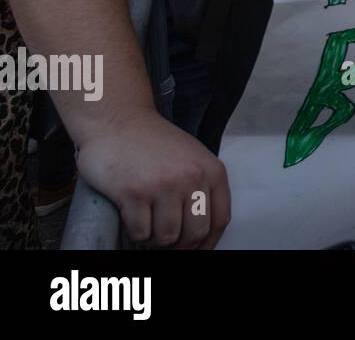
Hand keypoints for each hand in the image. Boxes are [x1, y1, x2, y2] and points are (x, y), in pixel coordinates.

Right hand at [74, 111, 230, 248]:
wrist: (118, 121)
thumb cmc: (154, 143)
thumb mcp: (192, 158)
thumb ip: (202, 189)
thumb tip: (202, 234)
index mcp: (212, 171)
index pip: (220, 220)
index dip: (208, 243)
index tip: (197, 250)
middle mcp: (192, 178)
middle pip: (195, 234)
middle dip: (180, 245)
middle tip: (166, 241)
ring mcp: (163, 186)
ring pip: (167, 238)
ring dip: (155, 239)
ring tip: (148, 223)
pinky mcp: (134, 193)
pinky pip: (140, 233)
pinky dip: (136, 232)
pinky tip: (133, 216)